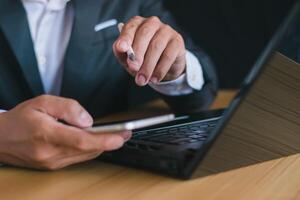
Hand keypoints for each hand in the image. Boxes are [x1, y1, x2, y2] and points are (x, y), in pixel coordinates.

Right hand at [0, 95, 130, 169]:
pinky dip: (90, 150)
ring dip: (102, 146)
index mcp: (47, 134)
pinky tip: (97, 142)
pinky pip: (78, 158)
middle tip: (125, 133)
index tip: (122, 136)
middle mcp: (51, 153)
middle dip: (110, 142)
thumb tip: (88, 120)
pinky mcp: (53, 166)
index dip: (105, 140)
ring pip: (85, 156)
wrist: (0, 138)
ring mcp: (52, 162)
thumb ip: (68, 108)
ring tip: (116, 136)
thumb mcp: (42, 102)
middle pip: (88, 150)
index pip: (82, 141)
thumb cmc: (20, 118)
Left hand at [113, 16, 185, 85]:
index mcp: (137, 24)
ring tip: (142, 80)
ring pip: (156, 46)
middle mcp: (152, 23)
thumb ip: (123, 54)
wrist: (163, 67)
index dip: (125, 38)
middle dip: (137, 53)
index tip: (121, 48)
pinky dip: (160, 69)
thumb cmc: (143, 58)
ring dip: (148, 66)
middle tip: (133, 68)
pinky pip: (168, 55)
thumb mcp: (129, 58)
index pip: (130, 27)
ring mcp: (166, 30)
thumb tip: (120, 50)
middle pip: (144, 35)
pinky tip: (155, 79)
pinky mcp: (177, 41)